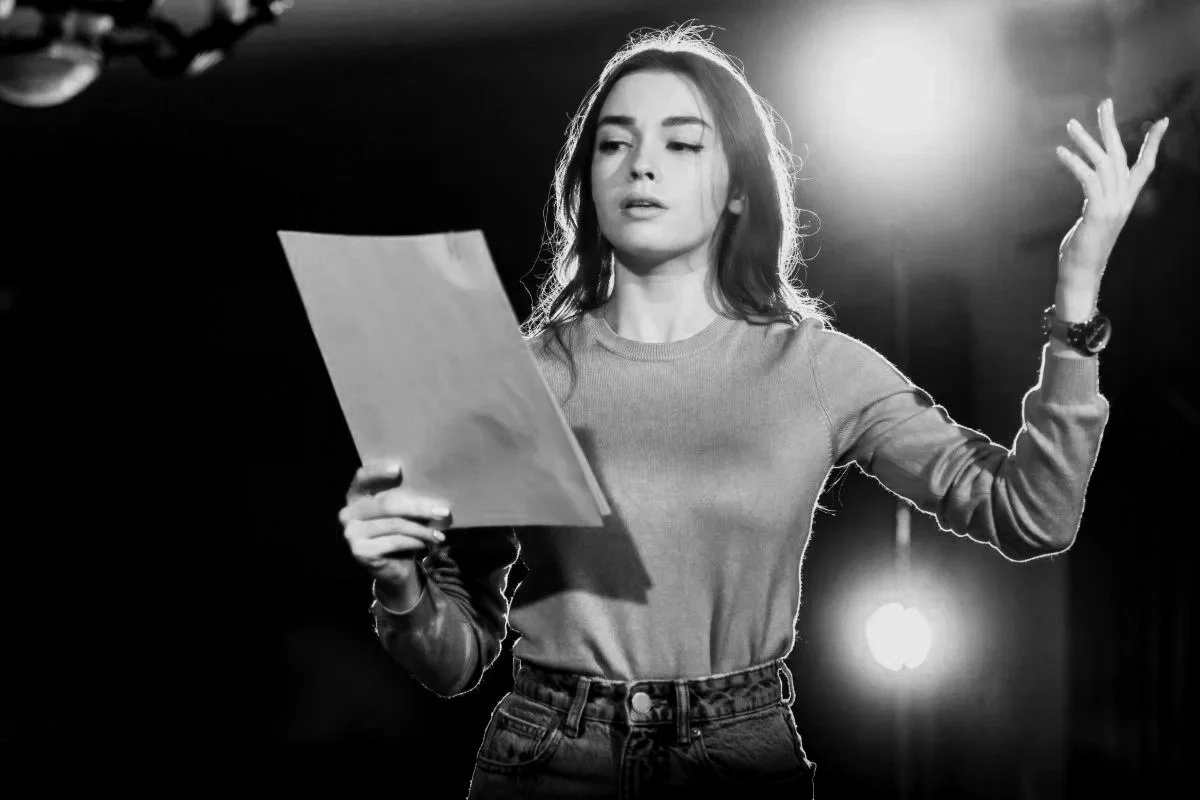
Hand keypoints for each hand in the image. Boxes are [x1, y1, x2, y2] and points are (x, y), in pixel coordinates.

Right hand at [339, 461, 453, 586]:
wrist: (394, 567)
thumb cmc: (399, 532)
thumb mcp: (401, 512)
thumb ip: (404, 497)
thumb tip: (432, 491)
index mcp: (355, 496)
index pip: (362, 478)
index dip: (378, 472)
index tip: (398, 468)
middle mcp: (348, 513)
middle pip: (386, 504)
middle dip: (418, 507)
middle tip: (443, 511)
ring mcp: (351, 533)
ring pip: (394, 524)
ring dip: (422, 529)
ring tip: (439, 533)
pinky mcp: (360, 551)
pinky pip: (394, 542)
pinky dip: (414, 542)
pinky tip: (426, 543)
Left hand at [1054, 98, 1168, 288]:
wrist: (1081, 272)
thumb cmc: (1083, 247)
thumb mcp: (1094, 218)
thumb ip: (1097, 199)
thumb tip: (1093, 185)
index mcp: (1126, 200)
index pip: (1145, 166)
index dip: (1153, 143)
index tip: (1163, 120)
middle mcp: (1123, 200)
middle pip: (1121, 155)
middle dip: (1112, 127)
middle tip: (1105, 103)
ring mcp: (1112, 206)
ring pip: (1104, 163)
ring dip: (1086, 141)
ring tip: (1070, 124)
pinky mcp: (1098, 212)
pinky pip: (1088, 179)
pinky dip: (1074, 163)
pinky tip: (1061, 151)